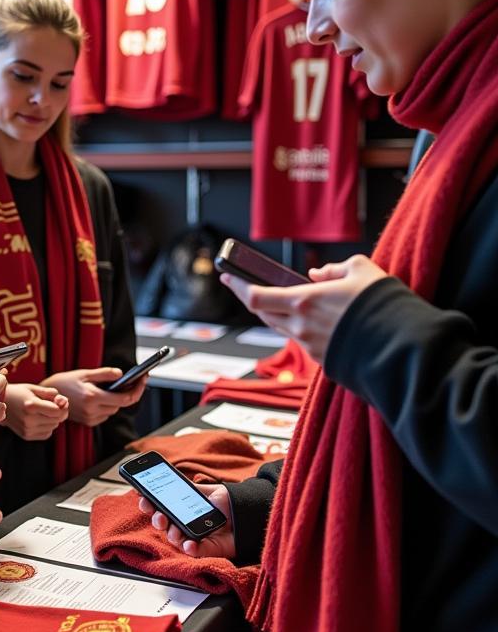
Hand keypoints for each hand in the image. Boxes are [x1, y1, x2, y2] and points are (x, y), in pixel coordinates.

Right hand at [2, 382, 68, 440]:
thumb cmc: (19, 393)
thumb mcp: (34, 388)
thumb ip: (51, 394)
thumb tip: (65, 401)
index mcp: (31, 405)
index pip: (58, 412)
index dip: (63, 406)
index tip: (58, 401)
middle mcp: (29, 420)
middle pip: (57, 420)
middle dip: (59, 412)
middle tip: (51, 404)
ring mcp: (27, 429)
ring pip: (53, 427)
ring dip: (53, 419)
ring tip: (42, 411)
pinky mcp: (26, 436)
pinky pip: (47, 434)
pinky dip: (47, 427)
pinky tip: (38, 419)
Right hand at [42, 368, 146, 428]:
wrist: (47, 396)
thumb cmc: (65, 382)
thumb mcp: (85, 373)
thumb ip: (105, 374)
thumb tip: (121, 374)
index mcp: (93, 397)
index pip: (125, 399)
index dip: (137, 390)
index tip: (143, 379)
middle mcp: (92, 411)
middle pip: (120, 405)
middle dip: (126, 393)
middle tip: (131, 379)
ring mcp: (90, 419)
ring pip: (113, 411)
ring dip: (115, 400)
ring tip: (111, 387)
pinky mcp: (88, 422)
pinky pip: (105, 415)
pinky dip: (107, 406)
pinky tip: (100, 396)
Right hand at [140, 483, 235, 559]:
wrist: (251, 513)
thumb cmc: (230, 502)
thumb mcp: (207, 490)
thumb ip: (190, 489)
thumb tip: (170, 480)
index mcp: (182, 509)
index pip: (161, 508)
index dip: (150, 504)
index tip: (143, 498)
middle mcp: (185, 524)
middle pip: (164, 525)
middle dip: (156, 519)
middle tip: (157, 514)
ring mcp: (195, 538)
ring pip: (176, 539)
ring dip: (171, 533)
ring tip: (174, 528)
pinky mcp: (208, 550)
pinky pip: (195, 552)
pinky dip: (190, 548)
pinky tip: (189, 543)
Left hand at [221, 255, 387, 362]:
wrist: (404, 348)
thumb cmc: (382, 305)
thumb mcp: (362, 270)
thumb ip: (335, 268)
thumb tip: (318, 274)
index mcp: (303, 302)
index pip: (256, 297)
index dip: (238, 287)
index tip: (227, 275)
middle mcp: (300, 327)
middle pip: (264, 314)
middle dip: (254, 300)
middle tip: (248, 287)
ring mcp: (311, 347)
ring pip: (283, 328)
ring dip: (278, 315)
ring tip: (283, 301)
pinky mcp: (324, 362)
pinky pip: (305, 342)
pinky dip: (303, 329)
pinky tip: (316, 322)